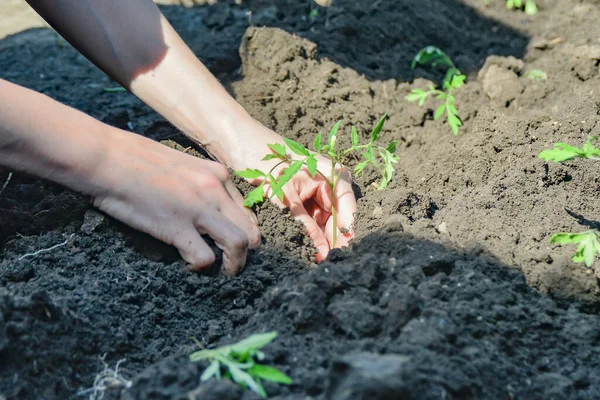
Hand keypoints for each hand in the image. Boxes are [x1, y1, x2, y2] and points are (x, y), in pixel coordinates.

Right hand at [91, 129, 260, 275]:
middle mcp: (215, 189)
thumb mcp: (180, 164)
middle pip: (249, 229)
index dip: (243, 230)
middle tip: (233, 264)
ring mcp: (198, 208)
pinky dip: (199, 268)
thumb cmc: (133, 159)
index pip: (246, 210)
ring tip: (223, 274)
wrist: (104, 157)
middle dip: (246, 252)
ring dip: (234, 265)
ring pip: (238, 244)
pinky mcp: (177, 226)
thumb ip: (199, 182)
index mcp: (217, 174)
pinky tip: (186, 265)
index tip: (232, 243)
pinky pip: (204, 258)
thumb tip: (204, 206)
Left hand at [229, 126, 357, 261]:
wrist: (237, 143)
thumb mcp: (284, 194)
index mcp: (332, 174)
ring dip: (319, 238)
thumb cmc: (261, 158)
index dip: (345, 233)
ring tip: (314, 259)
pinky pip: (310, 218)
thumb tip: (323, 251)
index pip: (347, 209)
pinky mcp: (302, 197)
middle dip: (331, 239)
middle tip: (324, 262)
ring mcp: (315, 189)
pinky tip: (305, 248)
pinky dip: (307, 232)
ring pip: (323, 221)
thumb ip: (304, 224)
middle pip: (337, 217)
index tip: (340, 255)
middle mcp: (328, 181)